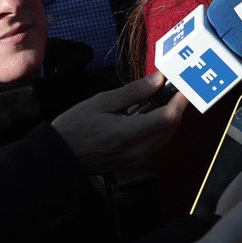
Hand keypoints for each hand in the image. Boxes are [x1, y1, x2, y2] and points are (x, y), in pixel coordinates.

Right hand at [50, 72, 186, 173]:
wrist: (58, 156)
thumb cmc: (75, 127)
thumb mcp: (102, 102)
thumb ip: (133, 92)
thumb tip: (157, 81)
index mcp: (128, 134)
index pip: (167, 118)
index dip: (180, 101)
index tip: (182, 86)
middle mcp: (136, 151)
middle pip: (170, 127)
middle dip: (175, 107)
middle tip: (171, 88)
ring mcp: (136, 159)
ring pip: (164, 136)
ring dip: (167, 117)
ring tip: (157, 98)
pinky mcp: (133, 162)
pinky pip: (154, 143)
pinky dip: (157, 127)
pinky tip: (145, 114)